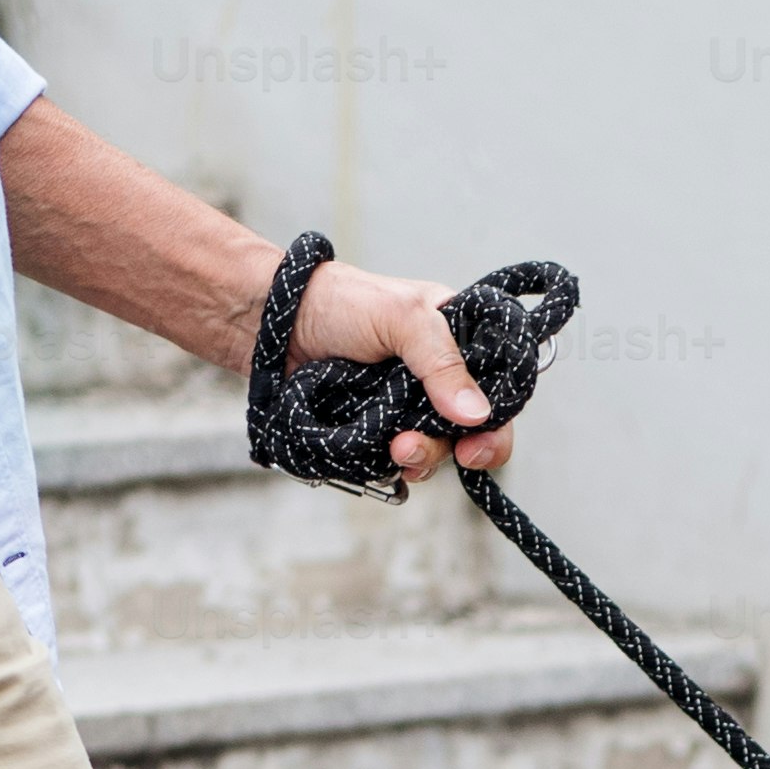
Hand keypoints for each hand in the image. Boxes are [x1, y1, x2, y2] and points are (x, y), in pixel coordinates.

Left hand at [278, 257, 514, 481]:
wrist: (272, 323)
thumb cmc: (339, 302)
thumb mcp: (403, 318)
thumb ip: (443, 362)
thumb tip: (477, 415)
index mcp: (454, 341)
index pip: (497, 388)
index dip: (496, 424)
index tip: (477, 448)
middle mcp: (434, 377)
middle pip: (466, 431)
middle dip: (449, 448)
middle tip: (417, 449)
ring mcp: (403, 407)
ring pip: (432, 450)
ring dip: (418, 459)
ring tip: (392, 449)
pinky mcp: (373, 430)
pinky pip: (393, 461)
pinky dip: (388, 465)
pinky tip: (377, 456)